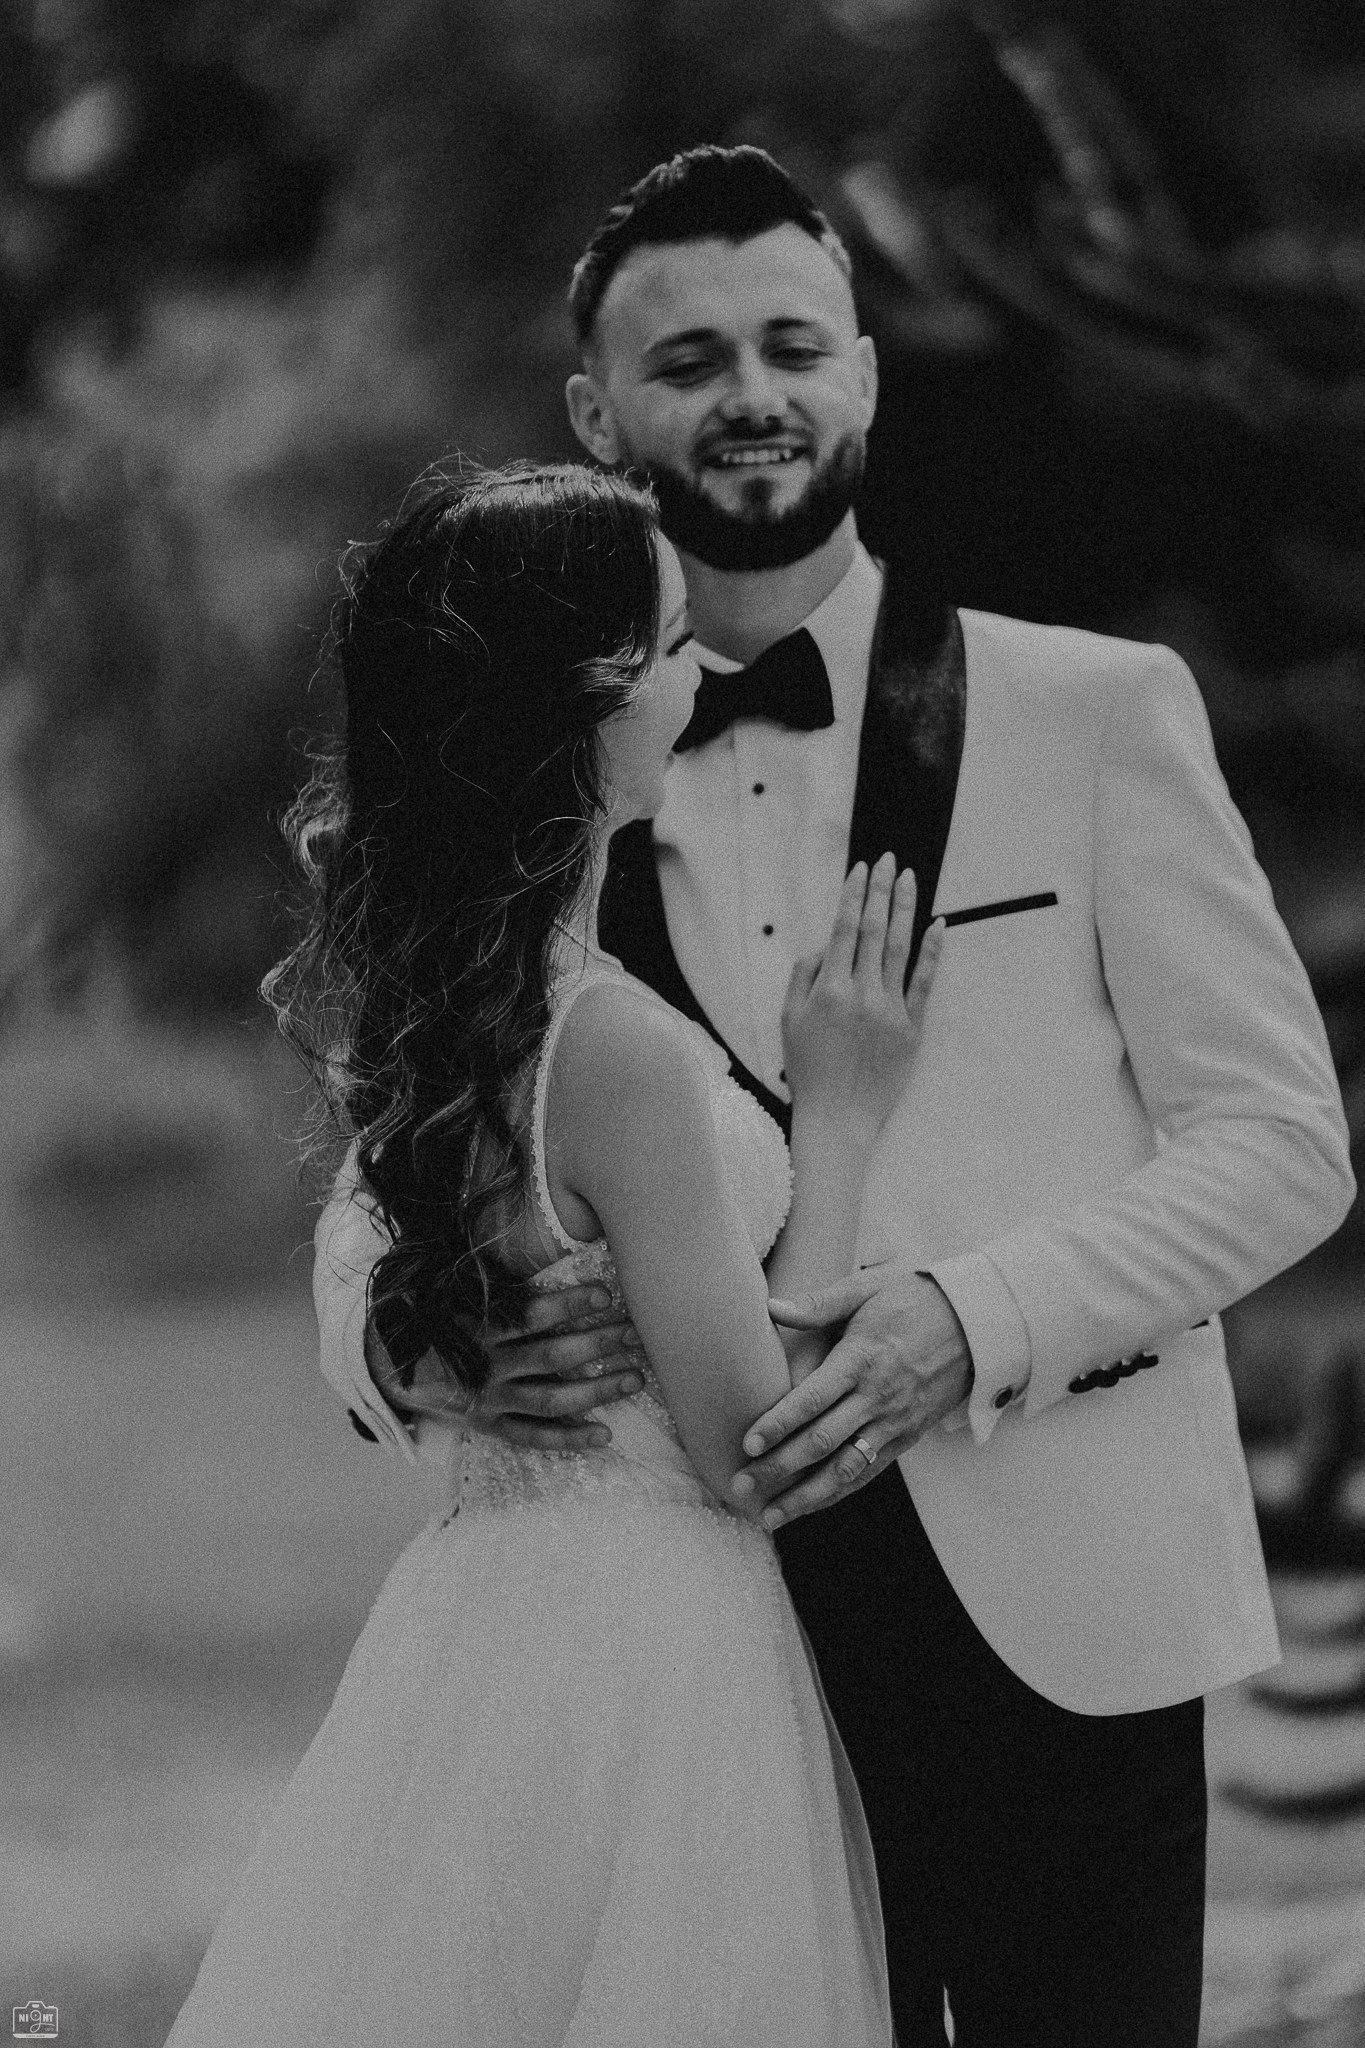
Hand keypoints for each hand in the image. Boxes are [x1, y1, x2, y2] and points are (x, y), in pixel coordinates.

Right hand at [369, 1285, 647, 1452]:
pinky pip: (533, 1437)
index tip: (605, 1294)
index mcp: (476, 1328)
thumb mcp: (452, 1293)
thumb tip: (536, 1246)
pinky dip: (568, 1438)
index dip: (568, 1305)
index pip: (529, 1315)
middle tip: (635, 1334)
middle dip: (597, 1344)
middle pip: (551, 1357)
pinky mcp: (490, 1426)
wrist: (388, 1370)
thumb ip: (492, 1282)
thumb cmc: (433, 1321)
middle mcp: (485, 1367)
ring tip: (635, 1378)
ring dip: (596, 1390)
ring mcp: (489, 1401)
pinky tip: (604, 1434)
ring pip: (551, 1400)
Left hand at [730, 1264, 972, 1527]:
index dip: (778, 1423)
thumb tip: (770, 1307)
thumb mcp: (868, 1288)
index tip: (747, 1443)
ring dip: (806, 1496)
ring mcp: (895, 1422)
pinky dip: (838, 1493)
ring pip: (845, 1469)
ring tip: (770, 1515)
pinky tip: (810, 1506)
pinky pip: (868, 1473)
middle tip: (740, 1484)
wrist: (976, 1323)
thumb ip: (818, 1303)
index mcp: (862, 1359)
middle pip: (822, 1442)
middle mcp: (877, 1397)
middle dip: (779, 1467)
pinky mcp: (907, 1437)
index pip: (812, 1399)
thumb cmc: (914, 1298)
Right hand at [781, 854, 942, 1141]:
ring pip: (902, 947)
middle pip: (876, 930)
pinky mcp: (912, 1027)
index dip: (854, 894)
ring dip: (906, 908)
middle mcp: (862, 993)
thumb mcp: (788, 1020)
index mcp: (829, 989)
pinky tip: (939, 924)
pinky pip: (925, 981)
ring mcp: (891, 1009)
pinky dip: (933, 951)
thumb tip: (825, 945)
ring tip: (910, 879)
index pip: (845, 928)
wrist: (838, 1118)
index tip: (861, 868)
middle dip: (881, 890)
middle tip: (889, 859)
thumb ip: (803, 976)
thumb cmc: (808, 1070)